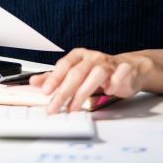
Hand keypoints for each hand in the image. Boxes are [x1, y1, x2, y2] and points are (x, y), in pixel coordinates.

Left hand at [28, 48, 150, 113]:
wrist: (128, 69)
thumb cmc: (97, 72)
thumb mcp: (74, 74)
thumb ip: (55, 78)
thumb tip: (34, 82)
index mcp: (79, 55)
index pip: (64, 65)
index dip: (54, 78)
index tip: (45, 92)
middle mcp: (93, 57)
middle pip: (77, 73)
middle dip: (64, 92)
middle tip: (55, 106)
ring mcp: (109, 62)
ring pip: (96, 74)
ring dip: (84, 92)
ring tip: (74, 107)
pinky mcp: (124, 69)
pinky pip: (120, 73)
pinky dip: (114, 82)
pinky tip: (107, 91)